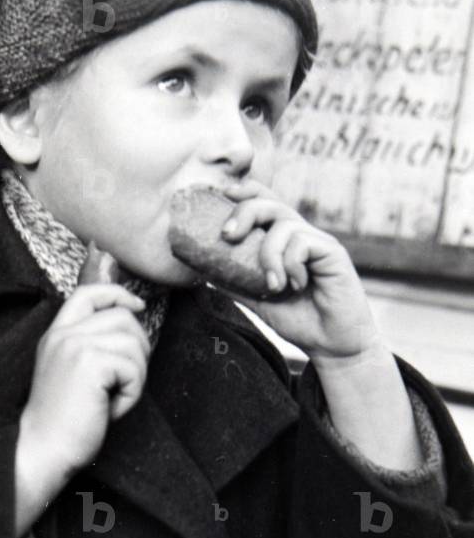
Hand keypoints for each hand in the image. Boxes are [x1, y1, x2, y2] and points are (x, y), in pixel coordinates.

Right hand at [19, 282, 150, 483]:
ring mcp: (75, 345)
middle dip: (137, 349)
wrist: (43, 450)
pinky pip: (133, 368)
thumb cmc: (62, 422)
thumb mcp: (70, 373)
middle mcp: (63, 334)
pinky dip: (132, 393)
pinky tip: (111, 409)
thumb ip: (89, 347)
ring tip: (113, 399)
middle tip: (124, 382)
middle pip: (123, 318)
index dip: (118, 294)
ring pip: (133, 343)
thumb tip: (129, 326)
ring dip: (135, 376)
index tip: (137, 305)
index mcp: (56, 335)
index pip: (88, 293)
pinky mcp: (90, 363)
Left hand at [221, 179, 381, 363]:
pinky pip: (302, 243)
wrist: (332, 344)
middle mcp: (300, 235)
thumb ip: (236, 283)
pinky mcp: (332, 252)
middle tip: (227, 236)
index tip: (222, 194)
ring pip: (284, 224)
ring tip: (271, 286)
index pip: (264, 202)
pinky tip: (295, 286)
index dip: (244, 193)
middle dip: (244, 213)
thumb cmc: (300, 320)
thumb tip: (203, 271)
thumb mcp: (258, 300)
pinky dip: (290, 265)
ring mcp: (317, 242)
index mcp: (283, 241)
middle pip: (270, 204)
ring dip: (268, 255)